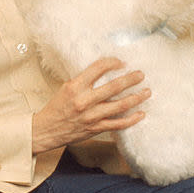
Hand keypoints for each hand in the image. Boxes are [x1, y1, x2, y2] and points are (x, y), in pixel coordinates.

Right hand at [32, 58, 149, 153]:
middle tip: (140, 75)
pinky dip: (131, 119)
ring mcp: (92, 116)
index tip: (121, 62)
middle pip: (114, 87)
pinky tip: (140, 114)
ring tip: (146, 92)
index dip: (112, 62)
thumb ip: (84, 81)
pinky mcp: (96, 128)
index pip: (98, 68)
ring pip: (120, 105)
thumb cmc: (56, 108)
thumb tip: (104, 71)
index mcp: (75, 87)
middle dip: (131, 79)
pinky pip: (118, 124)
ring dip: (136, 97)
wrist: (47, 130)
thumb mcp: (66, 88)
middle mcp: (84, 101)